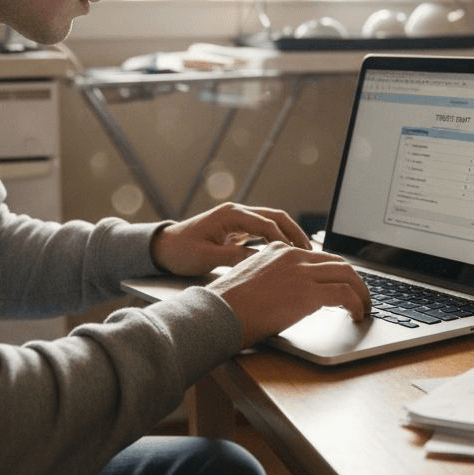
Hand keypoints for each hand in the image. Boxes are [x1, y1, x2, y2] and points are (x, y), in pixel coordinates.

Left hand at [150, 202, 312, 276]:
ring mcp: (237, 220)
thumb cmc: (181, 252)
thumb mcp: (207, 257)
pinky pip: (263, 231)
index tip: (298, 256)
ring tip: (304, 254)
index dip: (285, 241)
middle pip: (275, 217)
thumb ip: (234, 257)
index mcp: (231, 215)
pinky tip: (286, 254)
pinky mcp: (236, 229)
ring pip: (272, 223)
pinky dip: (277, 240)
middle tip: (310, 252)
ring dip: (288, 236)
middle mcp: (237, 212)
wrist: (163, 248)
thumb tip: (262, 262)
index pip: (267, 225)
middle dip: (294, 233)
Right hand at [205, 242, 371, 346]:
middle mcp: (292, 255)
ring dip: (361, 292)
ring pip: (347, 275)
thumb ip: (274, 279)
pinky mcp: (309, 292)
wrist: (217, 313)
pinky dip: (357, 304)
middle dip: (354, 280)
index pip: (318, 256)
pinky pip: (345, 294)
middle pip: (338, 262)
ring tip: (364, 308)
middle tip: (361, 296)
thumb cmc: (227, 306)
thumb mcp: (252, 280)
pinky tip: (356, 314)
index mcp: (278, 250)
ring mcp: (302, 272)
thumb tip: (291, 297)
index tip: (343, 285)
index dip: (336, 272)